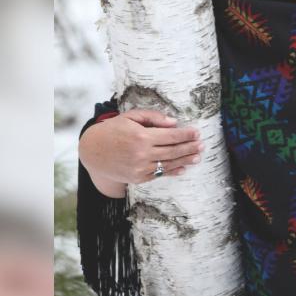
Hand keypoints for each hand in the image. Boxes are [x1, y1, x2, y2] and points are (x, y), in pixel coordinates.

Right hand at [79, 109, 203, 194]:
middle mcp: (142, 154)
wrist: (93, 151)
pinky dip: (172, 171)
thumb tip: (173, 123)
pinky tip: (183, 168)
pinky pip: (159, 174)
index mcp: (141, 136)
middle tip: (202, 144)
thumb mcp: (131, 116)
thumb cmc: (113, 130)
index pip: (171, 135)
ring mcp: (140, 168)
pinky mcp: (137, 178)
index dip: (186, 134)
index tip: (197, 132)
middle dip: (189, 147)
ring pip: (168, 164)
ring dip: (185, 160)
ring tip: (197, 156)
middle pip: (173, 151)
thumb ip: (153, 117)